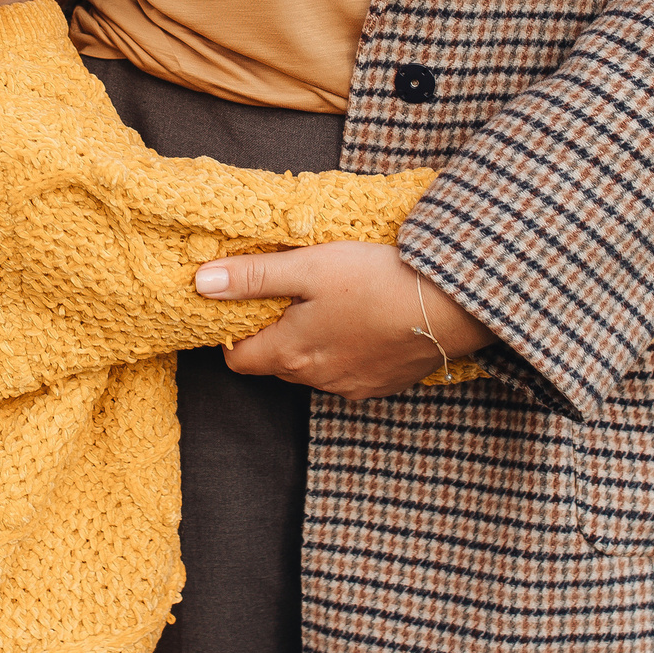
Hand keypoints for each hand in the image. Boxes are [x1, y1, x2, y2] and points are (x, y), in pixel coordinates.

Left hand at [192, 242, 492, 400]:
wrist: (453, 305)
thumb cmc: (377, 280)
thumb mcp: (308, 266)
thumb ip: (254, 277)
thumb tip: (200, 284)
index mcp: (291, 353)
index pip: (237, 357)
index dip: (233, 329)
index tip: (245, 300)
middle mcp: (317, 380)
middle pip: (275, 362)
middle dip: (273, 331)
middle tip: (290, 291)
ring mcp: (351, 387)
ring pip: (312, 367)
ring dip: (311, 341)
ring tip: (330, 301)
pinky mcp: (382, 385)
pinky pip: (346, 372)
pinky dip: (345, 350)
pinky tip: (363, 320)